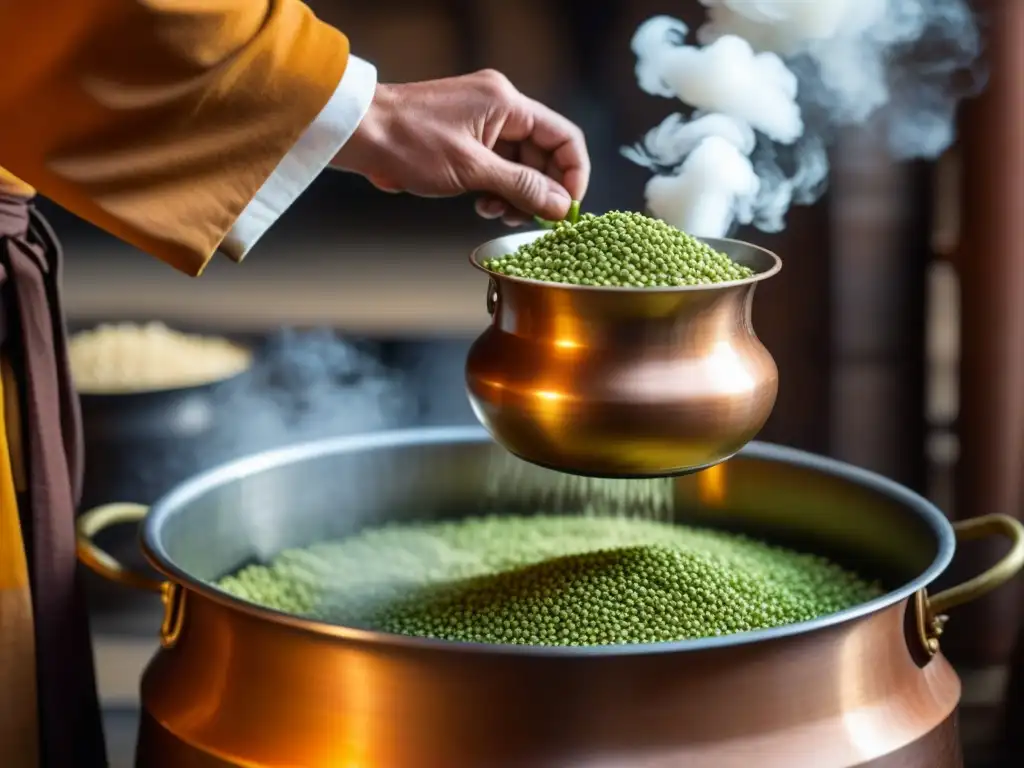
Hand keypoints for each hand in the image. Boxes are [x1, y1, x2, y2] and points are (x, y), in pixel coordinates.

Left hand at [332, 70, 589, 224]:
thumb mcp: (471, 170)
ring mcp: (482, 124)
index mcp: (506, 103)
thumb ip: (521, 186)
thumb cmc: (406, 141)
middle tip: (529, 219)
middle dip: (540, 190)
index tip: (566, 209)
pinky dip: (497, 190)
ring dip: (516, 195)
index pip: (564, 137)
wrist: (358, 133)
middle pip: (543, 154)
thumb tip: (559, 205)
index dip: (573, 175)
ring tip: (498, 213)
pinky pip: (497, 167)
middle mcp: (499, 108)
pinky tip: (483, 205)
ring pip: (520, 165)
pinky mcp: (466, 140)